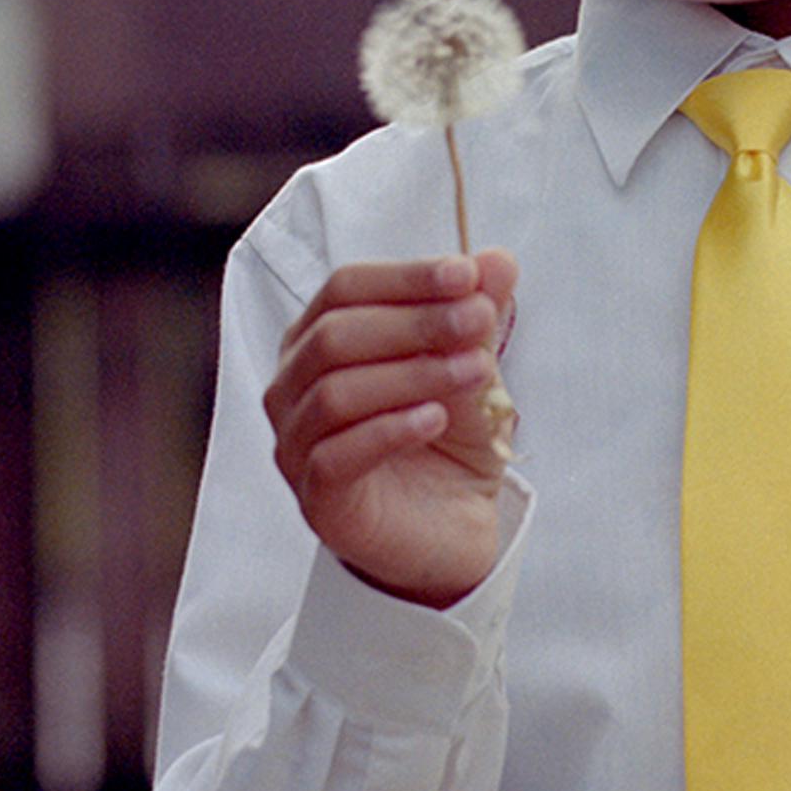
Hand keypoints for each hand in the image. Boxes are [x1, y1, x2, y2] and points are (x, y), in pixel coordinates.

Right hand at [266, 249, 521, 608]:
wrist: (452, 530)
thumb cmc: (446, 442)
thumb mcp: (473, 368)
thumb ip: (477, 313)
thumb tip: (497, 260)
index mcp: (319, 342)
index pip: (344, 289)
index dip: (405, 277)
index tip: (467, 275)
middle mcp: (293, 389)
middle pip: (334, 336)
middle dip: (414, 322)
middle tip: (479, 320)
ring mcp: (296, 446)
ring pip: (334, 393)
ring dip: (412, 374)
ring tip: (474, 372)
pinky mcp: (316, 500)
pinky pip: (335, 456)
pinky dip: (389, 430)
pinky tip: (434, 419)